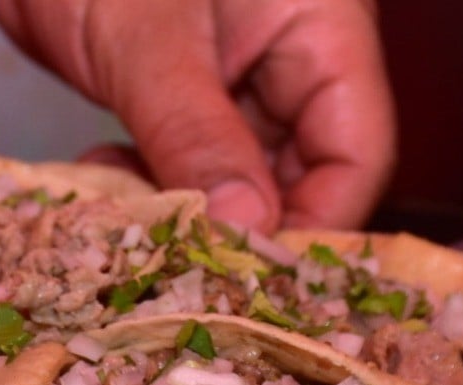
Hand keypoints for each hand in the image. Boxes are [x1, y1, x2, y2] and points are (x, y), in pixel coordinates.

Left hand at [0, 0, 395, 232]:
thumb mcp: (148, 40)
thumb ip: (196, 132)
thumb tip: (247, 228)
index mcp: (322, 29)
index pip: (357, 153)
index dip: (317, 224)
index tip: (254, 276)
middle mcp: (291, 61)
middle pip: (303, 177)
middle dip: (241, 226)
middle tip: (182, 262)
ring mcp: (237, 81)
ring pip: (238, 179)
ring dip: (187, 210)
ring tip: (130, 218)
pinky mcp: (186, 96)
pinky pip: (188, 163)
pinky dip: (152, 184)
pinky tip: (105, 182)